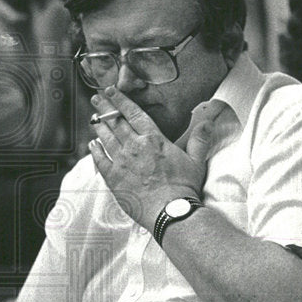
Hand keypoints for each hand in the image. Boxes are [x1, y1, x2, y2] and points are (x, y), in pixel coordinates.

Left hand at [88, 87, 214, 231]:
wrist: (170, 211)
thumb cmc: (184, 187)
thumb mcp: (196, 160)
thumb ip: (199, 139)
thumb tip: (208, 122)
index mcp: (153, 139)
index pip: (133, 113)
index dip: (121, 100)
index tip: (112, 91)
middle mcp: (134, 146)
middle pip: (116, 122)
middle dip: (105, 107)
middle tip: (97, 98)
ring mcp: (121, 162)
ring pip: (106, 138)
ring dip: (99, 126)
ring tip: (94, 118)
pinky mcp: (113, 178)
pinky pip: (99, 160)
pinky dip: (95, 151)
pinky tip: (92, 145)